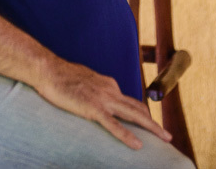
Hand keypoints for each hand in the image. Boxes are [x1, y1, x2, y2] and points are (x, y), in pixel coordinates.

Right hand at [36, 58, 171, 149]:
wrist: (48, 69)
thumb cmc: (61, 75)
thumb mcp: (84, 79)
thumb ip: (94, 88)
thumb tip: (97, 96)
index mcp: (108, 84)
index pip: (130, 100)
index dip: (142, 113)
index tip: (150, 124)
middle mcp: (110, 90)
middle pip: (138, 108)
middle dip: (154, 123)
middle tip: (167, 136)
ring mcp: (102, 99)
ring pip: (133, 115)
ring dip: (151, 128)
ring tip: (164, 139)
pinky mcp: (92, 108)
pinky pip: (114, 125)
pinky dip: (127, 136)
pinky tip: (137, 146)